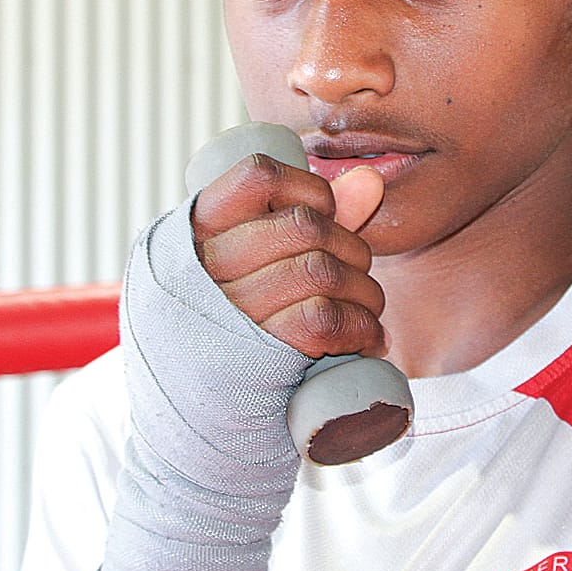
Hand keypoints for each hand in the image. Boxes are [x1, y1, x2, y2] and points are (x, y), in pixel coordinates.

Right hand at [192, 155, 387, 359]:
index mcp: (201, 226)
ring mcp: (230, 310)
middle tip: (357, 273)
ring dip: (365, 292)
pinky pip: (324, 319)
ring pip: (322, 272)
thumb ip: (314, 212)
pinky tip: (367, 338)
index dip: (308, 190)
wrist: (203, 394)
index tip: (323, 216)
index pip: (258, 176)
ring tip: (367, 308)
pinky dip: (361, 327)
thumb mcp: (265, 255)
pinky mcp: (258, 353)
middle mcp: (208, 264)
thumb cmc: (246, 311)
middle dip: (351, 248)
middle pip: (305, 226)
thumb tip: (370, 180)